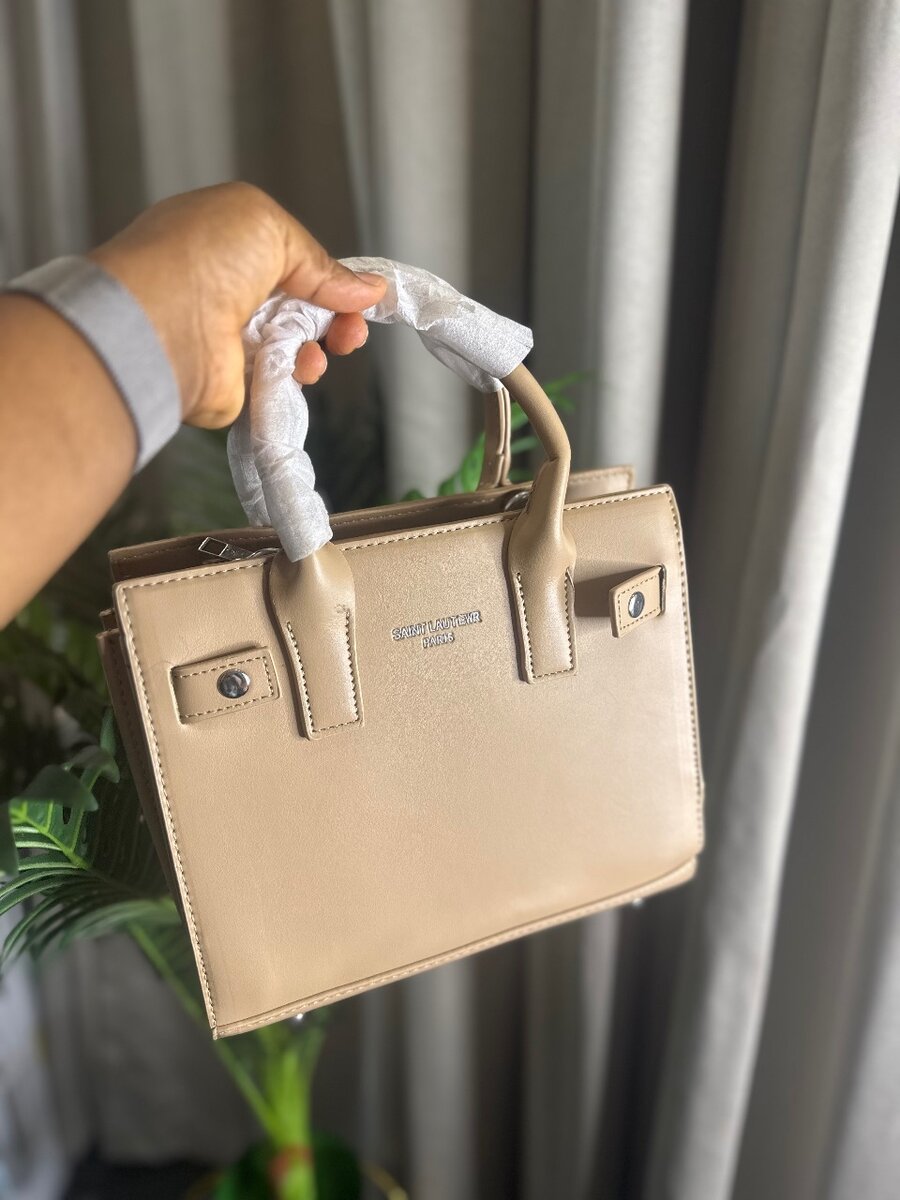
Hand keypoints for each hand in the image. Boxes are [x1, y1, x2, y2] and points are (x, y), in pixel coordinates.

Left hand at [89, 182, 386, 428]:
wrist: (161, 326)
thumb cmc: (198, 260)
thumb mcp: (270, 229)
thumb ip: (321, 262)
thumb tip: (368, 288)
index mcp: (227, 242)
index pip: (292, 262)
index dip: (329, 279)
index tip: (361, 296)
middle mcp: (225, 288)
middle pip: (299, 306)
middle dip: (336, 317)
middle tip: (352, 330)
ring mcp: (227, 337)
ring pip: (293, 346)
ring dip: (318, 348)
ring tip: (323, 351)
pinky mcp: (231, 380)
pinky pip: (279, 380)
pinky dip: (297, 376)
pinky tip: (302, 368)